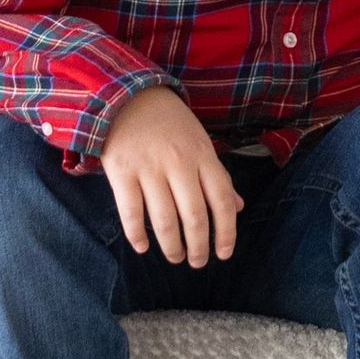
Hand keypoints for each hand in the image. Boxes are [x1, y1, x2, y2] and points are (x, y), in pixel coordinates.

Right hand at [99, 85, 242, 267]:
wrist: (126, 95)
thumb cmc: (169, 124)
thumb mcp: (200, 142)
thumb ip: (217, 175)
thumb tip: (238, 207)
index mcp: (203, 155)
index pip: (222, 200)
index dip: (226, 231)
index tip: (224, 254)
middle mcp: (179, 162)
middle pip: (194, 215)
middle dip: (199, 246)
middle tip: (198, 263)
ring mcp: (149, 167)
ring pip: (164, 219)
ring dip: (172, 246)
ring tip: (176, 258)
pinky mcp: (121, 171)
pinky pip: (131, 211)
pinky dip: (137, 234)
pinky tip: (143, 247)